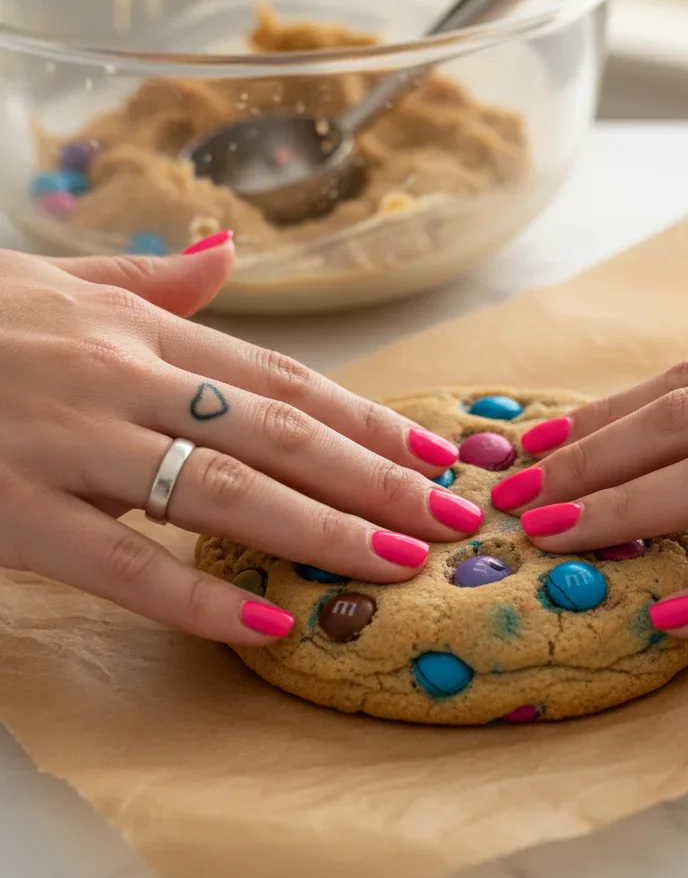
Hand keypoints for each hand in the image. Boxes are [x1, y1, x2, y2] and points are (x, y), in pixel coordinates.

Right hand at [0, 237, 481, 645]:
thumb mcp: (62, 280)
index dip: (370, 421)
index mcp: (142, 330)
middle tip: (454, 519)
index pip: (287, 379)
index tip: (436, 455)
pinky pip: (121, 563)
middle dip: (378, 481)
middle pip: (281, 433)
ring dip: (322, 533)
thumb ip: (154, 277)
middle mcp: (122, 379)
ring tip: (398, 565)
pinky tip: (266, 626)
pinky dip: (197, 596)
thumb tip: (229, 251)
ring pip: (223, 491)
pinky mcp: (12, 511)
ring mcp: (69, 446)